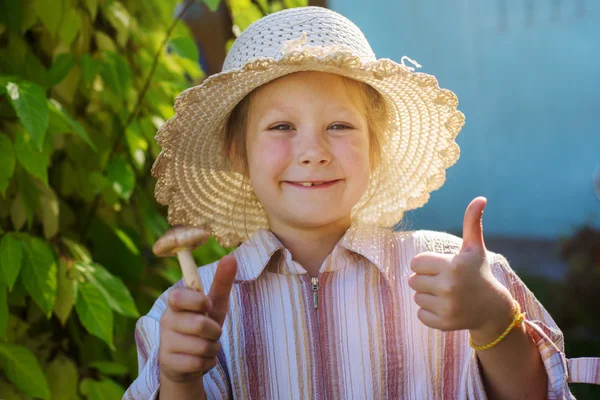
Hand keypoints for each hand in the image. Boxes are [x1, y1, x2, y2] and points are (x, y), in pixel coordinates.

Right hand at [159, 255, 237, 383]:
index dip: (199, 302)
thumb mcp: (214, 305)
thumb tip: (230, 257)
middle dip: (215, 331)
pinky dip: (207, 363)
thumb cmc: (202, 327)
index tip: (207, 306)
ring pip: (202, 346)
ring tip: (206, 347)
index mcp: (175, 301)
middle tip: (212, 332)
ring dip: (212, 349)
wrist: (186, 361)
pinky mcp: (168, 363)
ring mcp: (165, 342)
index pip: (181, 297)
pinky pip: (198, 363)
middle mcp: (166, 320)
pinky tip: (200, 360)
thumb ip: (221, 282)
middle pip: (200, 325)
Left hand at [408, 197, 513, 334]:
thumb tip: (480, 198)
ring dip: (427, 295)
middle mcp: (450, 287)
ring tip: (447, 294)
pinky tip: (446, 308)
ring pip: (416, 296)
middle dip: (426, 279)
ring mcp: (447, 307)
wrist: (492, 309)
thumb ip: (472, 222)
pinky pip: (420, 314)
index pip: (415, 262)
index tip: (442, 267)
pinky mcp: (443, 323)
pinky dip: (429, 311)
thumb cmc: (477, 272)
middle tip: (445, 282)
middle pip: (413, 280)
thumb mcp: (474, 248)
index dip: (426, 264)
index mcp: (453, 266)